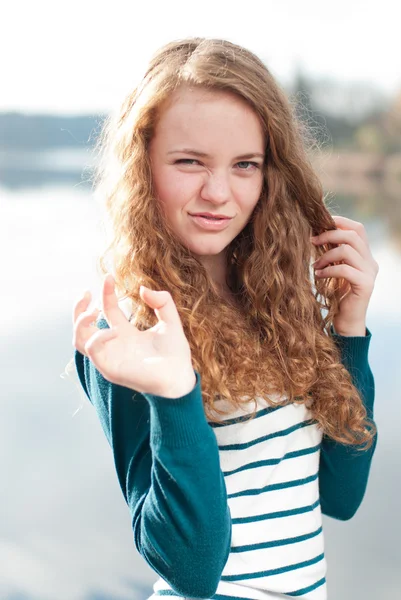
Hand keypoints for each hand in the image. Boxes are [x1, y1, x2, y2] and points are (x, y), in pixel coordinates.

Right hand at [72, 274, 195, 397]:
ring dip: (79, 322)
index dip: (106, 292)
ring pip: (79, 340)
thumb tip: (143, 288)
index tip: (109, 277)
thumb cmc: (175, 354)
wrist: (180, 377)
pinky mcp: (109, 368)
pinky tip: (114, 330)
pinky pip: (92, 351)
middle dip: (79, 308)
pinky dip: (98, 337)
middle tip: (86, 293)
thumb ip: (162, 302)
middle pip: (83, 326)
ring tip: (93, 310)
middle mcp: (114, 345)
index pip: (107, 310)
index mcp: (125, 333)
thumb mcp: (171, 321)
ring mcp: (109, 357)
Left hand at [311, 216, 378, 333]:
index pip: (357, 229)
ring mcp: (369, 273)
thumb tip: (315, 234)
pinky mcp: (365, 285)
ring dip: (326, 255)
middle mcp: (370, 261)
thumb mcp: (334, 269)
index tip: (319, 223)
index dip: (340, 222)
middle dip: (329, 235)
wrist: (346, 320)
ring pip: (347, 250)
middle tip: (312, 241)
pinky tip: (318, 276)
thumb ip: (332, 254)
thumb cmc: (336, 294)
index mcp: (365, 255)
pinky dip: (328, 270)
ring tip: (315, 265)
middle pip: (352, 235)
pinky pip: (344, 270)